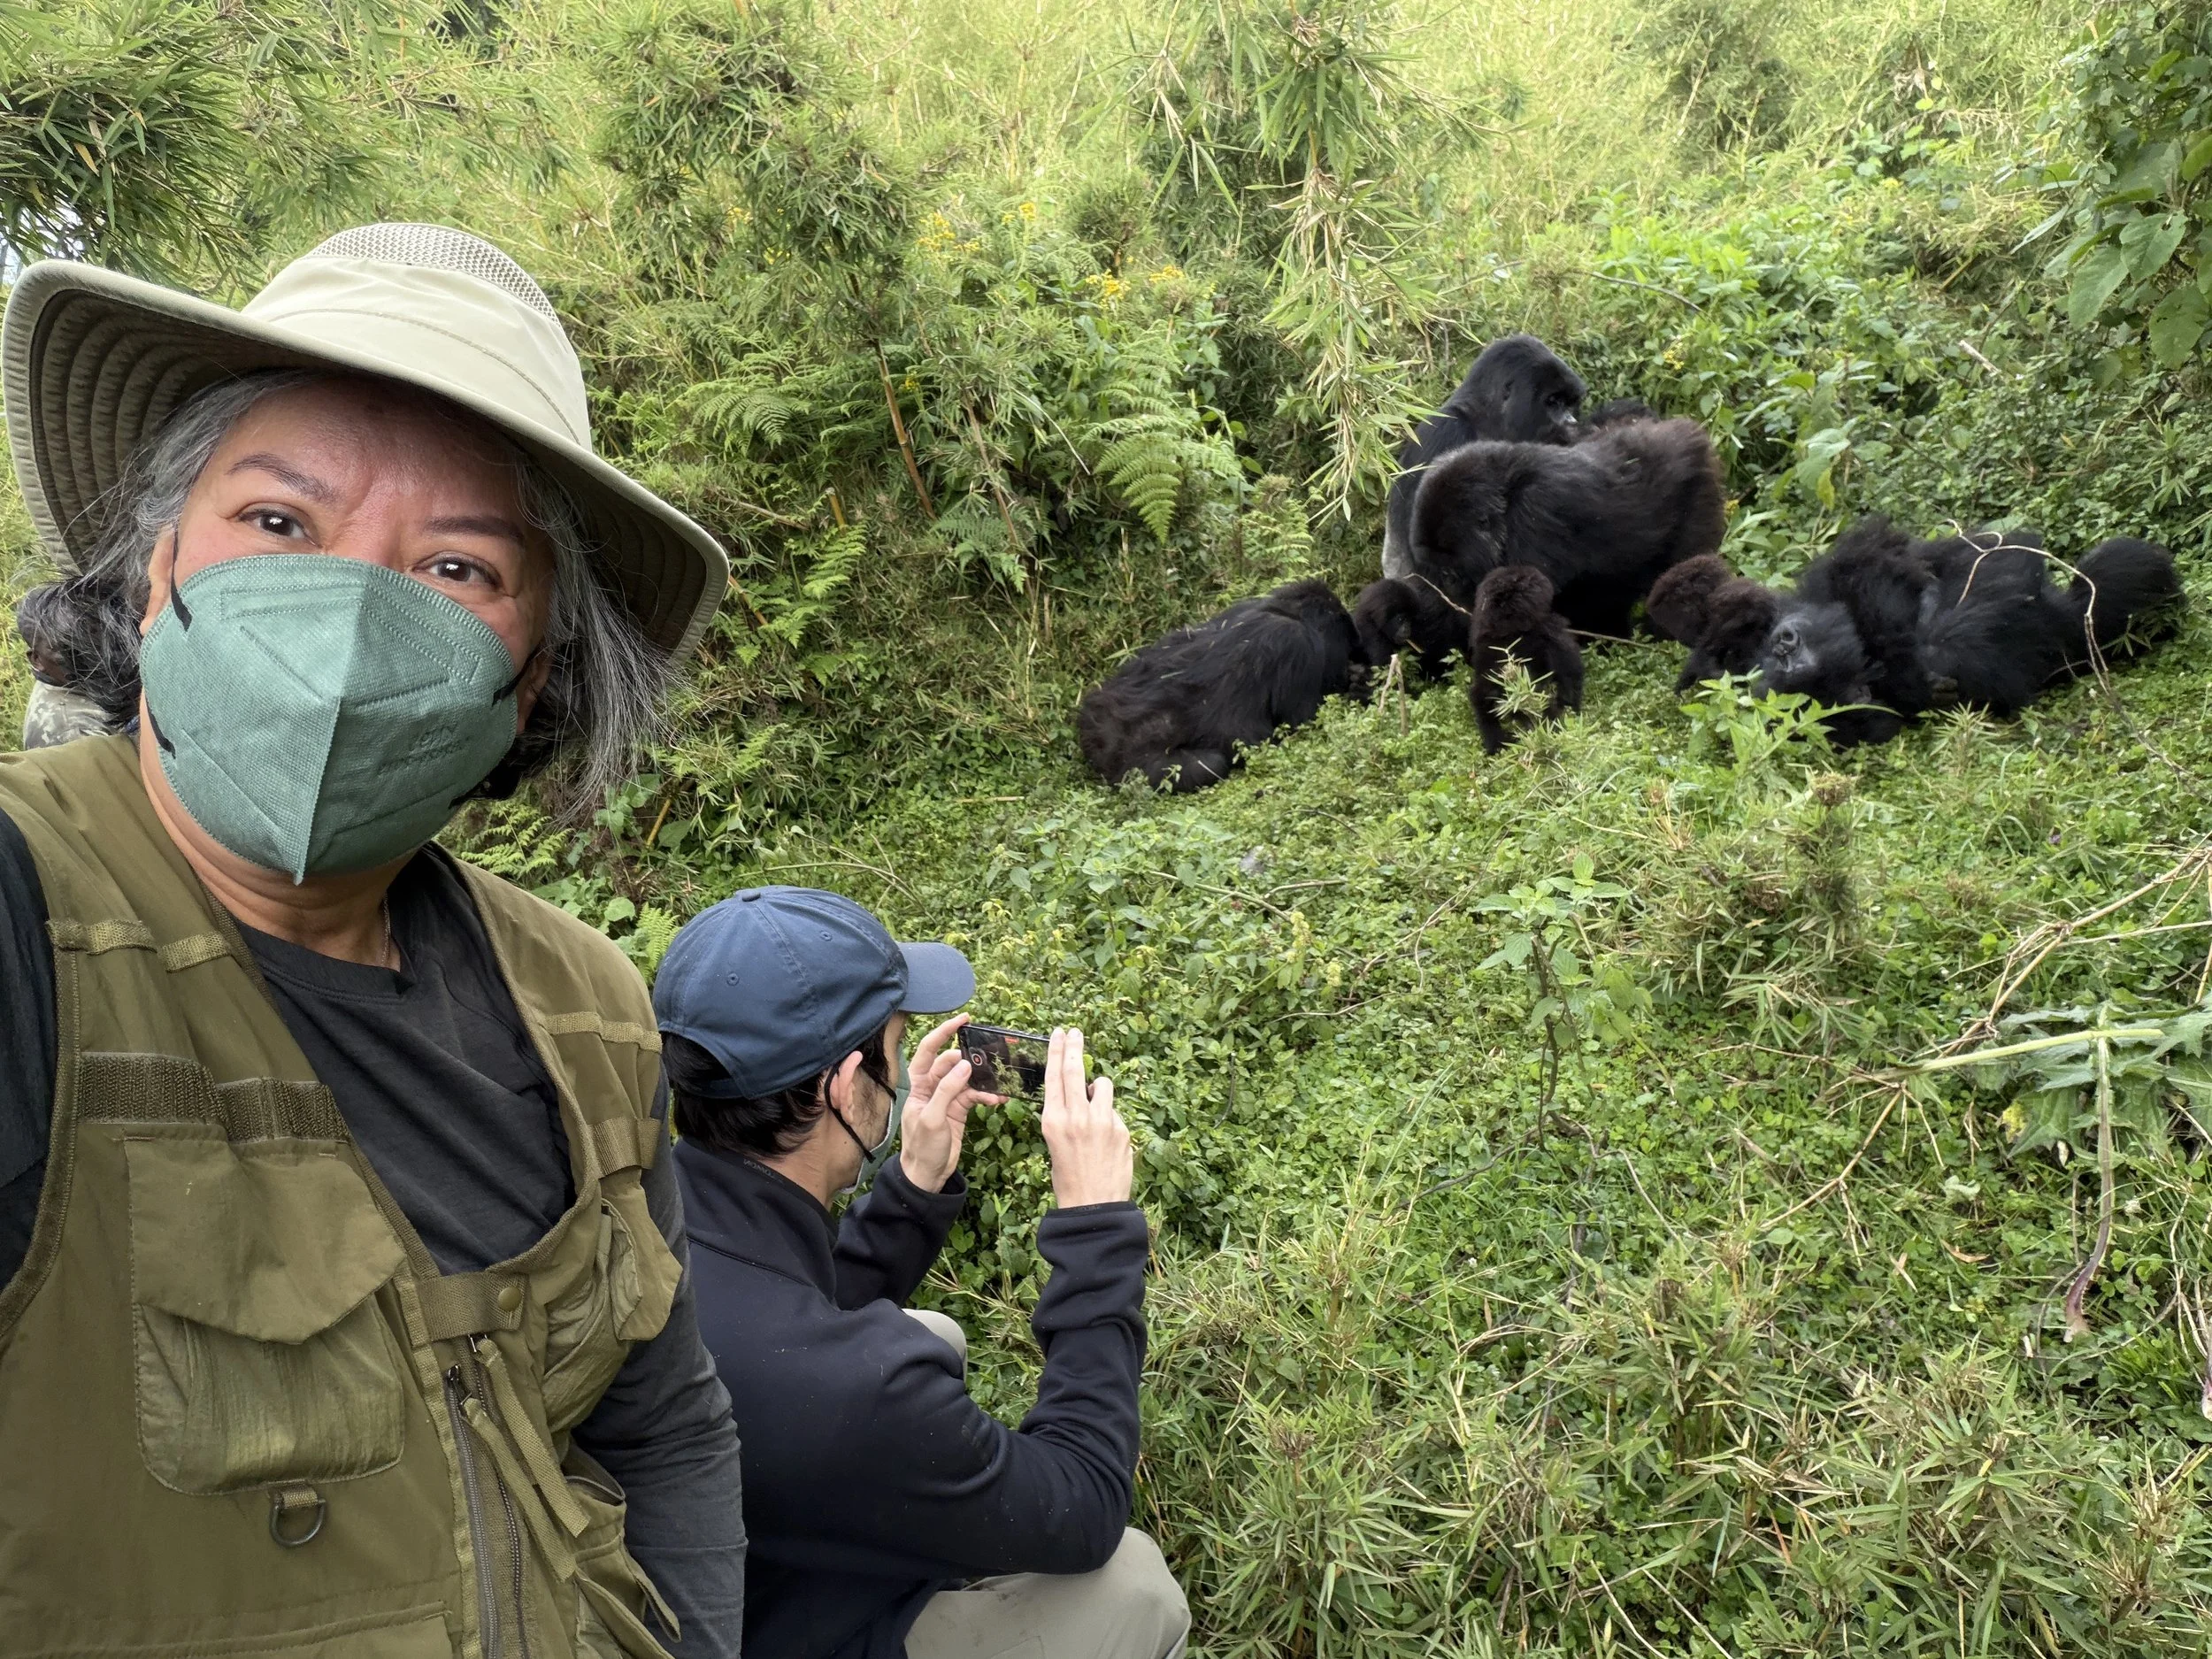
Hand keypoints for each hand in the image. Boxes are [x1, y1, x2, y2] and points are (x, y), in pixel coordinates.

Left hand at [896, 1015, 1003, 1192]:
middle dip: (972, 1058)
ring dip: (983, 1080)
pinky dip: (987, 1095)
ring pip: (967, 1079)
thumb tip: (965, 1065)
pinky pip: (975, 1095)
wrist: (927, 1174)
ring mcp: (946, 1097)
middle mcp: (932, 1087)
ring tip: (999, 1082)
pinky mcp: (959, 1109)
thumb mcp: (932, 1118)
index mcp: (918, 1084)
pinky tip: (998, 1099)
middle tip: (991, 1056)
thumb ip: (947, 1090)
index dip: (944, 1032)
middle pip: (953, 1063)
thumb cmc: (921, 1147)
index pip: (928, 1050)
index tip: (963, 1019)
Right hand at [1040, 1027, 1131, 1208]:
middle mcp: (1076, 1116)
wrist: (1093, 1206)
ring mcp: (1102, 1121)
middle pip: (1075, 1070)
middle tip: (1075, 1032)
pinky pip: (1114, 1111)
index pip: (1054, 1076)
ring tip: (1096, 1104)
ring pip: (1103, 1085)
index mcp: (1054, 1120)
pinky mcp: (1121, 1129)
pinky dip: (1110, 1117)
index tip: (1059, 1034)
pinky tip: (1106, 1140)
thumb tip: (1082, 1095)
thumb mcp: (1055, 1143)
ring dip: (1100, 1089)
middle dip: (1074, 1047)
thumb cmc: (1069, 1177)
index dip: (1057, 1051)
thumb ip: (1066, 1116)